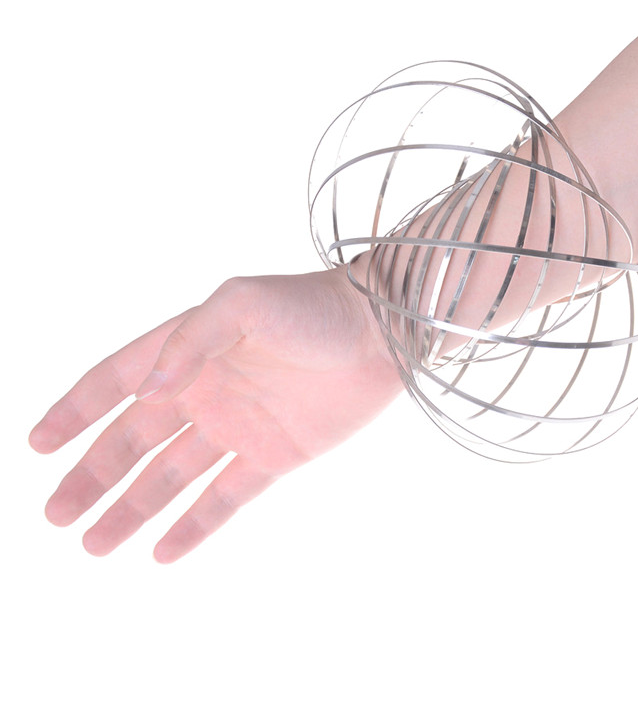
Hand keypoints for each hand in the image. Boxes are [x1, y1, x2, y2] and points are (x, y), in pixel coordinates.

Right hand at [29, 267, 401, 562]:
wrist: (382, 333)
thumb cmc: (312, 306)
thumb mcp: (242, 303)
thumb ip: (189, 342)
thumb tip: (145, 393)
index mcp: (189, 350)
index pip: (116, 382)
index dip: (75, 411)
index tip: (37, 444)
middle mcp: (205, 390)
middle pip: (134, 440)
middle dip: (92, 476)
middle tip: (54, 516)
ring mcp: (238, 426)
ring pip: (171, 477)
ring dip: (132, 509)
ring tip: (93, 545)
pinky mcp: (273, 455)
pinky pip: (224, 497)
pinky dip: (194, 526)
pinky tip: (161, 553)